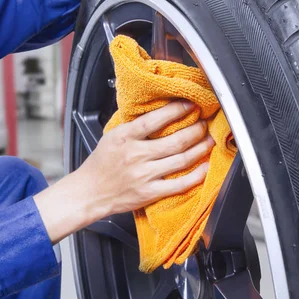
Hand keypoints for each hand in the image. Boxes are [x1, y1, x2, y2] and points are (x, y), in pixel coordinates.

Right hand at [34, 100, 212, 243]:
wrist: (90, 192)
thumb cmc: (101, 164)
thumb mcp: (113, 136)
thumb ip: (134, 126)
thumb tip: (161, 112)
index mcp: (125, 137)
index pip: (155, 120)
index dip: (177, 111)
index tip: (190, 105)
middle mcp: (136, 155)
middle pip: (175, 140)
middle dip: (196, 130)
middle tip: (204, 124)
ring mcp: (144, 175)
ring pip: (181, 159)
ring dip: (200, 149)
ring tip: (209, 141)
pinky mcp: (150, 193)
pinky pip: (179, 184)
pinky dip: (196, 175)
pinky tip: (205, 167)